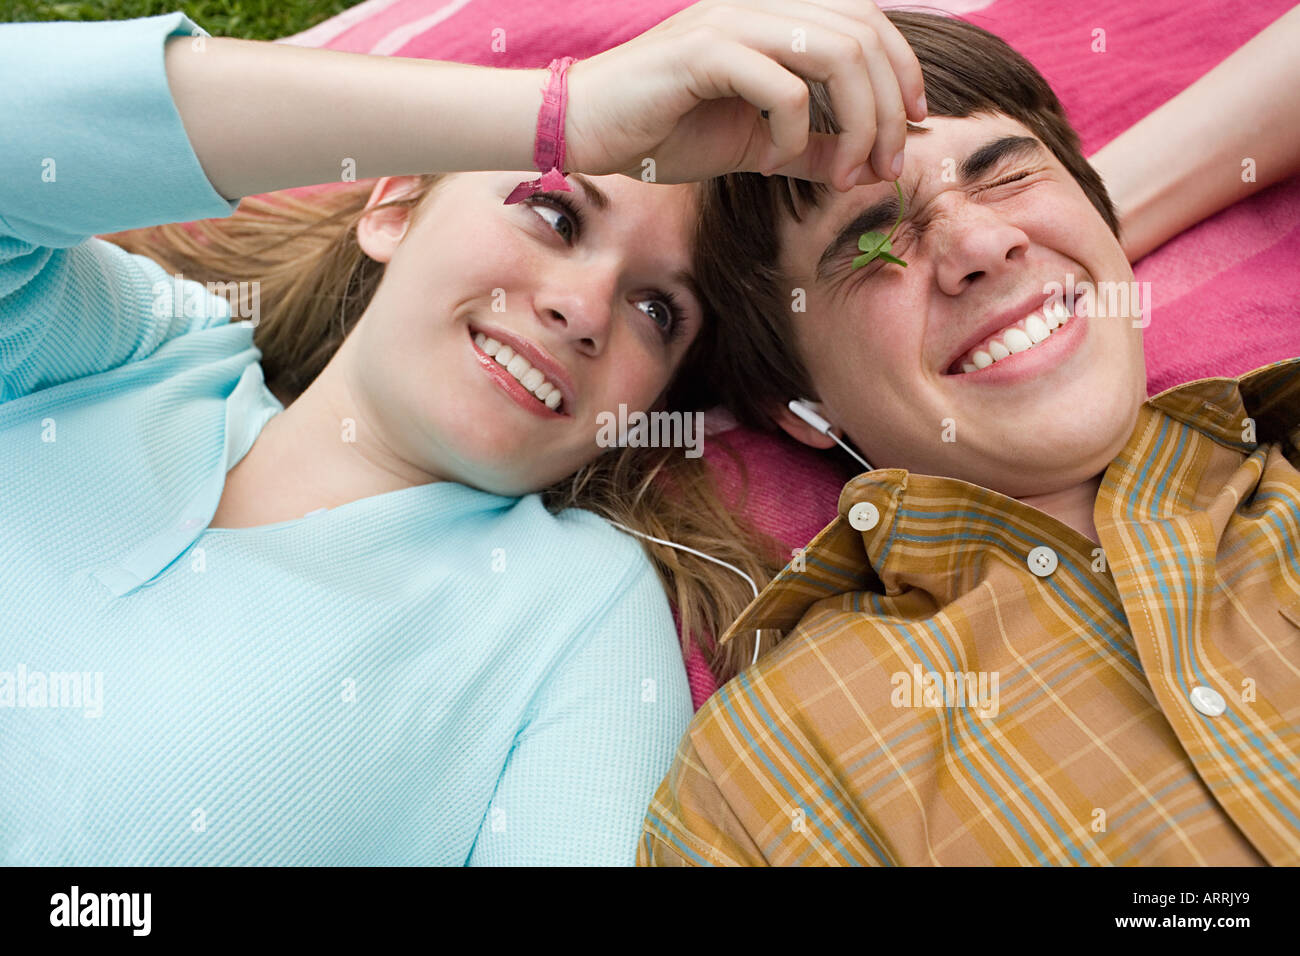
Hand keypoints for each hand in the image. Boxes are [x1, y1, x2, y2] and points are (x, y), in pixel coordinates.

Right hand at [562, 0, 926, 190]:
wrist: (581, 129)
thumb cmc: (660, 132)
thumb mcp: (752, 146)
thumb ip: (807, 149)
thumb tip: (864, 165)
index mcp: (775, 18)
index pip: (868, 22)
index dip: (904, 71)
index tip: (913, 127)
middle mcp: (759, 6)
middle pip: (864, 36)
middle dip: (890, 108)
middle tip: (884, 165)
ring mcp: (732, 22)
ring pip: (836, 53)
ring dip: (857, 121)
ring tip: (848, 171)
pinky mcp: (703, 51)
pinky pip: (781, 87)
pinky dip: (794, 133)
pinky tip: (772, 162)